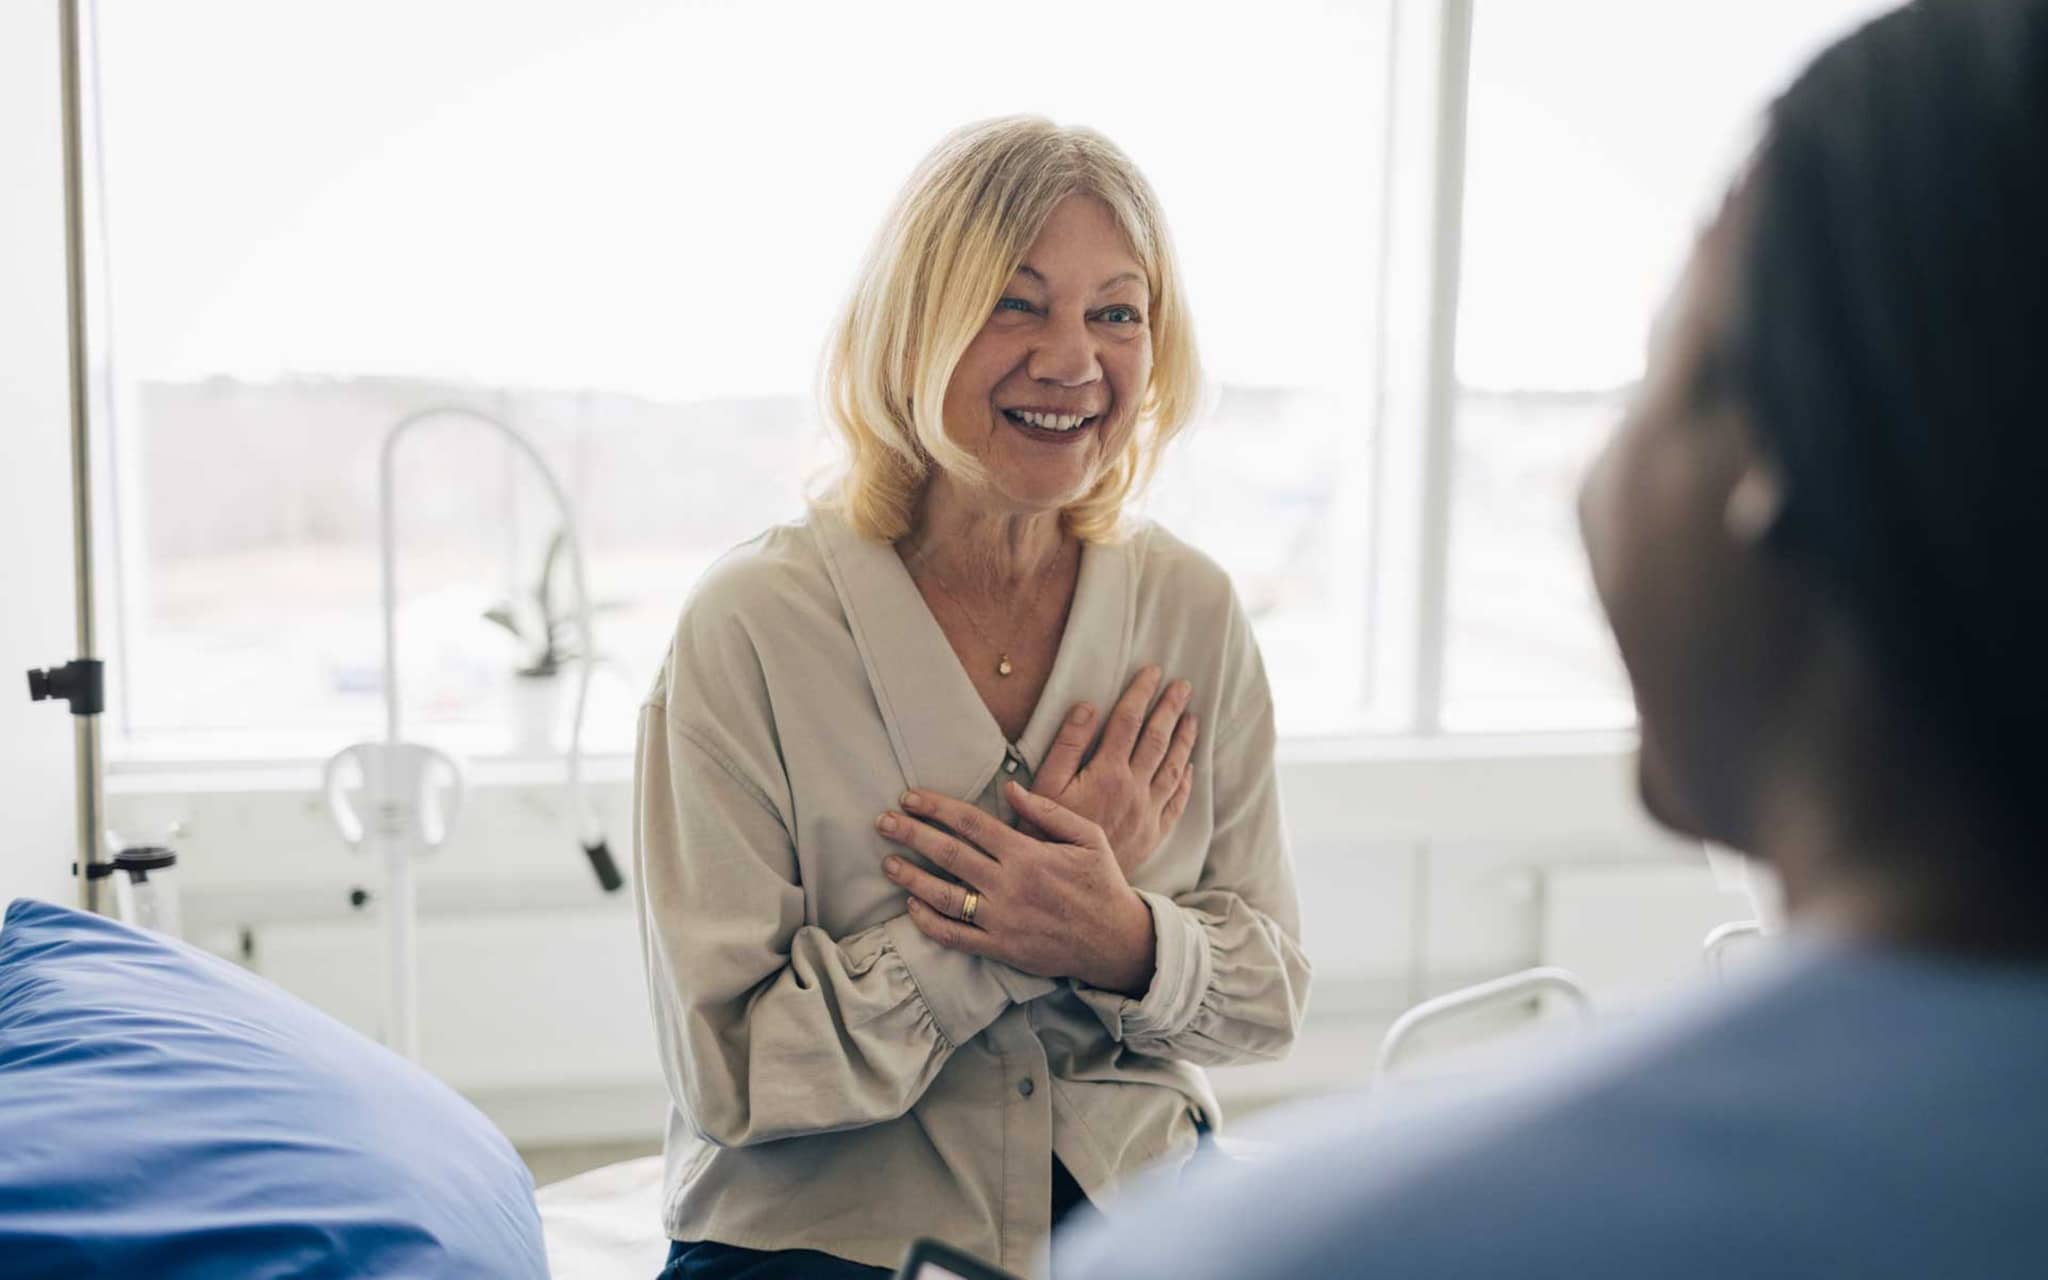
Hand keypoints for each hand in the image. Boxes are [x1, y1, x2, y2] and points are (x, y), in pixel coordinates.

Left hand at [876, 783, 1156, 996]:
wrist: (1116, 942)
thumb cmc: (1102, 883)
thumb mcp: (1088, 837)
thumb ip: (1048, 810)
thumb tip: (1010, 786)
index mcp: (1028, 854)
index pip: (970, 823)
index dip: (936, 807)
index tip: (910, 796)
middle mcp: (1009, 886)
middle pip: (948, 854)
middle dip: (911, 834)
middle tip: (882, 821)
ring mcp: (1002, 920)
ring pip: (944, 896)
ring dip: (911, 877)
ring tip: (888, 863)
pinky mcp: (1000, 948)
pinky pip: (954, 936)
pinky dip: (928, 921)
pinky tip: (912, 906)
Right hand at [1031, 665, 1197, 879]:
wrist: (1069, 885)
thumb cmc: (1046, 833)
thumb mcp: (1047, 785)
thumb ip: (1067, 744)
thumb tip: (1088, 706)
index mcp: (1107, 772)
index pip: (1129, 721)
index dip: (1141, 693)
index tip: (1152, 671)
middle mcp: (1134, 789)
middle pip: (1157, 739)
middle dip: (1171, 708)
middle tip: (1183, 685)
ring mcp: (1147, 812)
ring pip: (1173, 768)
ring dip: (1184, 740)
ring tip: (1192, 718)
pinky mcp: (1152, 834)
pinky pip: (1176, 802)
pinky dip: (1185, 781)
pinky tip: (1188, 768)